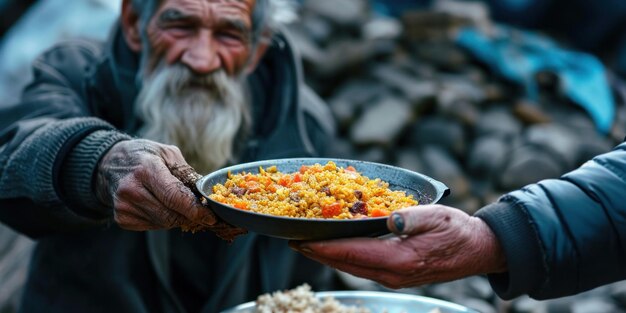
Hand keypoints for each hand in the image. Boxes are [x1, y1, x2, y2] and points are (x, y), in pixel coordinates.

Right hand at [95, 139, 216, 230]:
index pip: (174, 197)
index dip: (195, 210)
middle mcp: (131, 189)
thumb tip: (205, 195)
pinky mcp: (121, 218)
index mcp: (146, 169)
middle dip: (190, 217)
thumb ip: (187, 174)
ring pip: (163, 223)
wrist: (110, 164)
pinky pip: (153, 226)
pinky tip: (161, 206)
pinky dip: (163, 220)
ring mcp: (124, 206)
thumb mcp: (168, 154)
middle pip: (170, 215)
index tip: (211, 216)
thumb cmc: (144, 156)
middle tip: (203, 214)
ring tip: (180, 206)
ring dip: (178, 218)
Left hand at [289, 205, 506, 288]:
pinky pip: (362, 267)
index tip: (301, 240)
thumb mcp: (437, 216)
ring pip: (351, 268)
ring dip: (328, 257)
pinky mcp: (396, 274)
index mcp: (400, 260)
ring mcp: (394, 277)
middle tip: (294, 240)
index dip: (323, 247)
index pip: (352, 253)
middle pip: (345, 264)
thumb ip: (411, 218)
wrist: (477, 250)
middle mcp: (393, 274)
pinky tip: (336, 248)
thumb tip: (389, 220)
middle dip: (318, 253)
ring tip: (308, 244)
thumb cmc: (458, 231)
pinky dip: (344, 258)